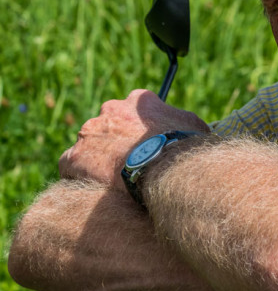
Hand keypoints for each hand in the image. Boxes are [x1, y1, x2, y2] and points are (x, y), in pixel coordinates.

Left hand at [59, 89, 208, 188]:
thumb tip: (190, 127)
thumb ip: (182, 121)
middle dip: (115, 143)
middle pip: (108, 126)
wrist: (165, 170)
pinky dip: (79, 177)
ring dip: (98, 160)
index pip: (132, 111)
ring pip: (89, 146)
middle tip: (129, 166)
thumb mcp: (194, 126)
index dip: (138, 131)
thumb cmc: (184, 148)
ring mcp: (90, 132)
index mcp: (139, 100)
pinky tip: (97, 190)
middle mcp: (110, 109)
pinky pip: (70, 167)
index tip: (143, 146)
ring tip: (114, 183)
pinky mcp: (74, 157)